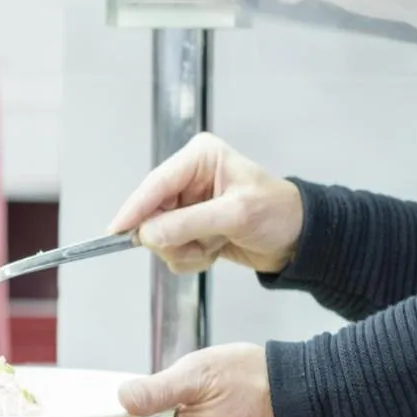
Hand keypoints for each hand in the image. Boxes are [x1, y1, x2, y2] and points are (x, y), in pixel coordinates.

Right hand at [111, 133, 303, 274]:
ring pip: (160, 237)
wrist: (299, 240)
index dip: (135, 208)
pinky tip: (216, 250)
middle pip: (153, 214)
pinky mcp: (190, 227)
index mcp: (199, 158)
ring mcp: (188, 205)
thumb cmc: (278, 214)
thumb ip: (189, 224)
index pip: (157, 184)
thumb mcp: (235, 215)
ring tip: (216, 245)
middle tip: (201, 246)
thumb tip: (149, 235)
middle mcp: (189, 179)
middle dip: (174, 238)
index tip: (117, 230)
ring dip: (187, 250)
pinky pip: (173, 250)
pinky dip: (192, 258)